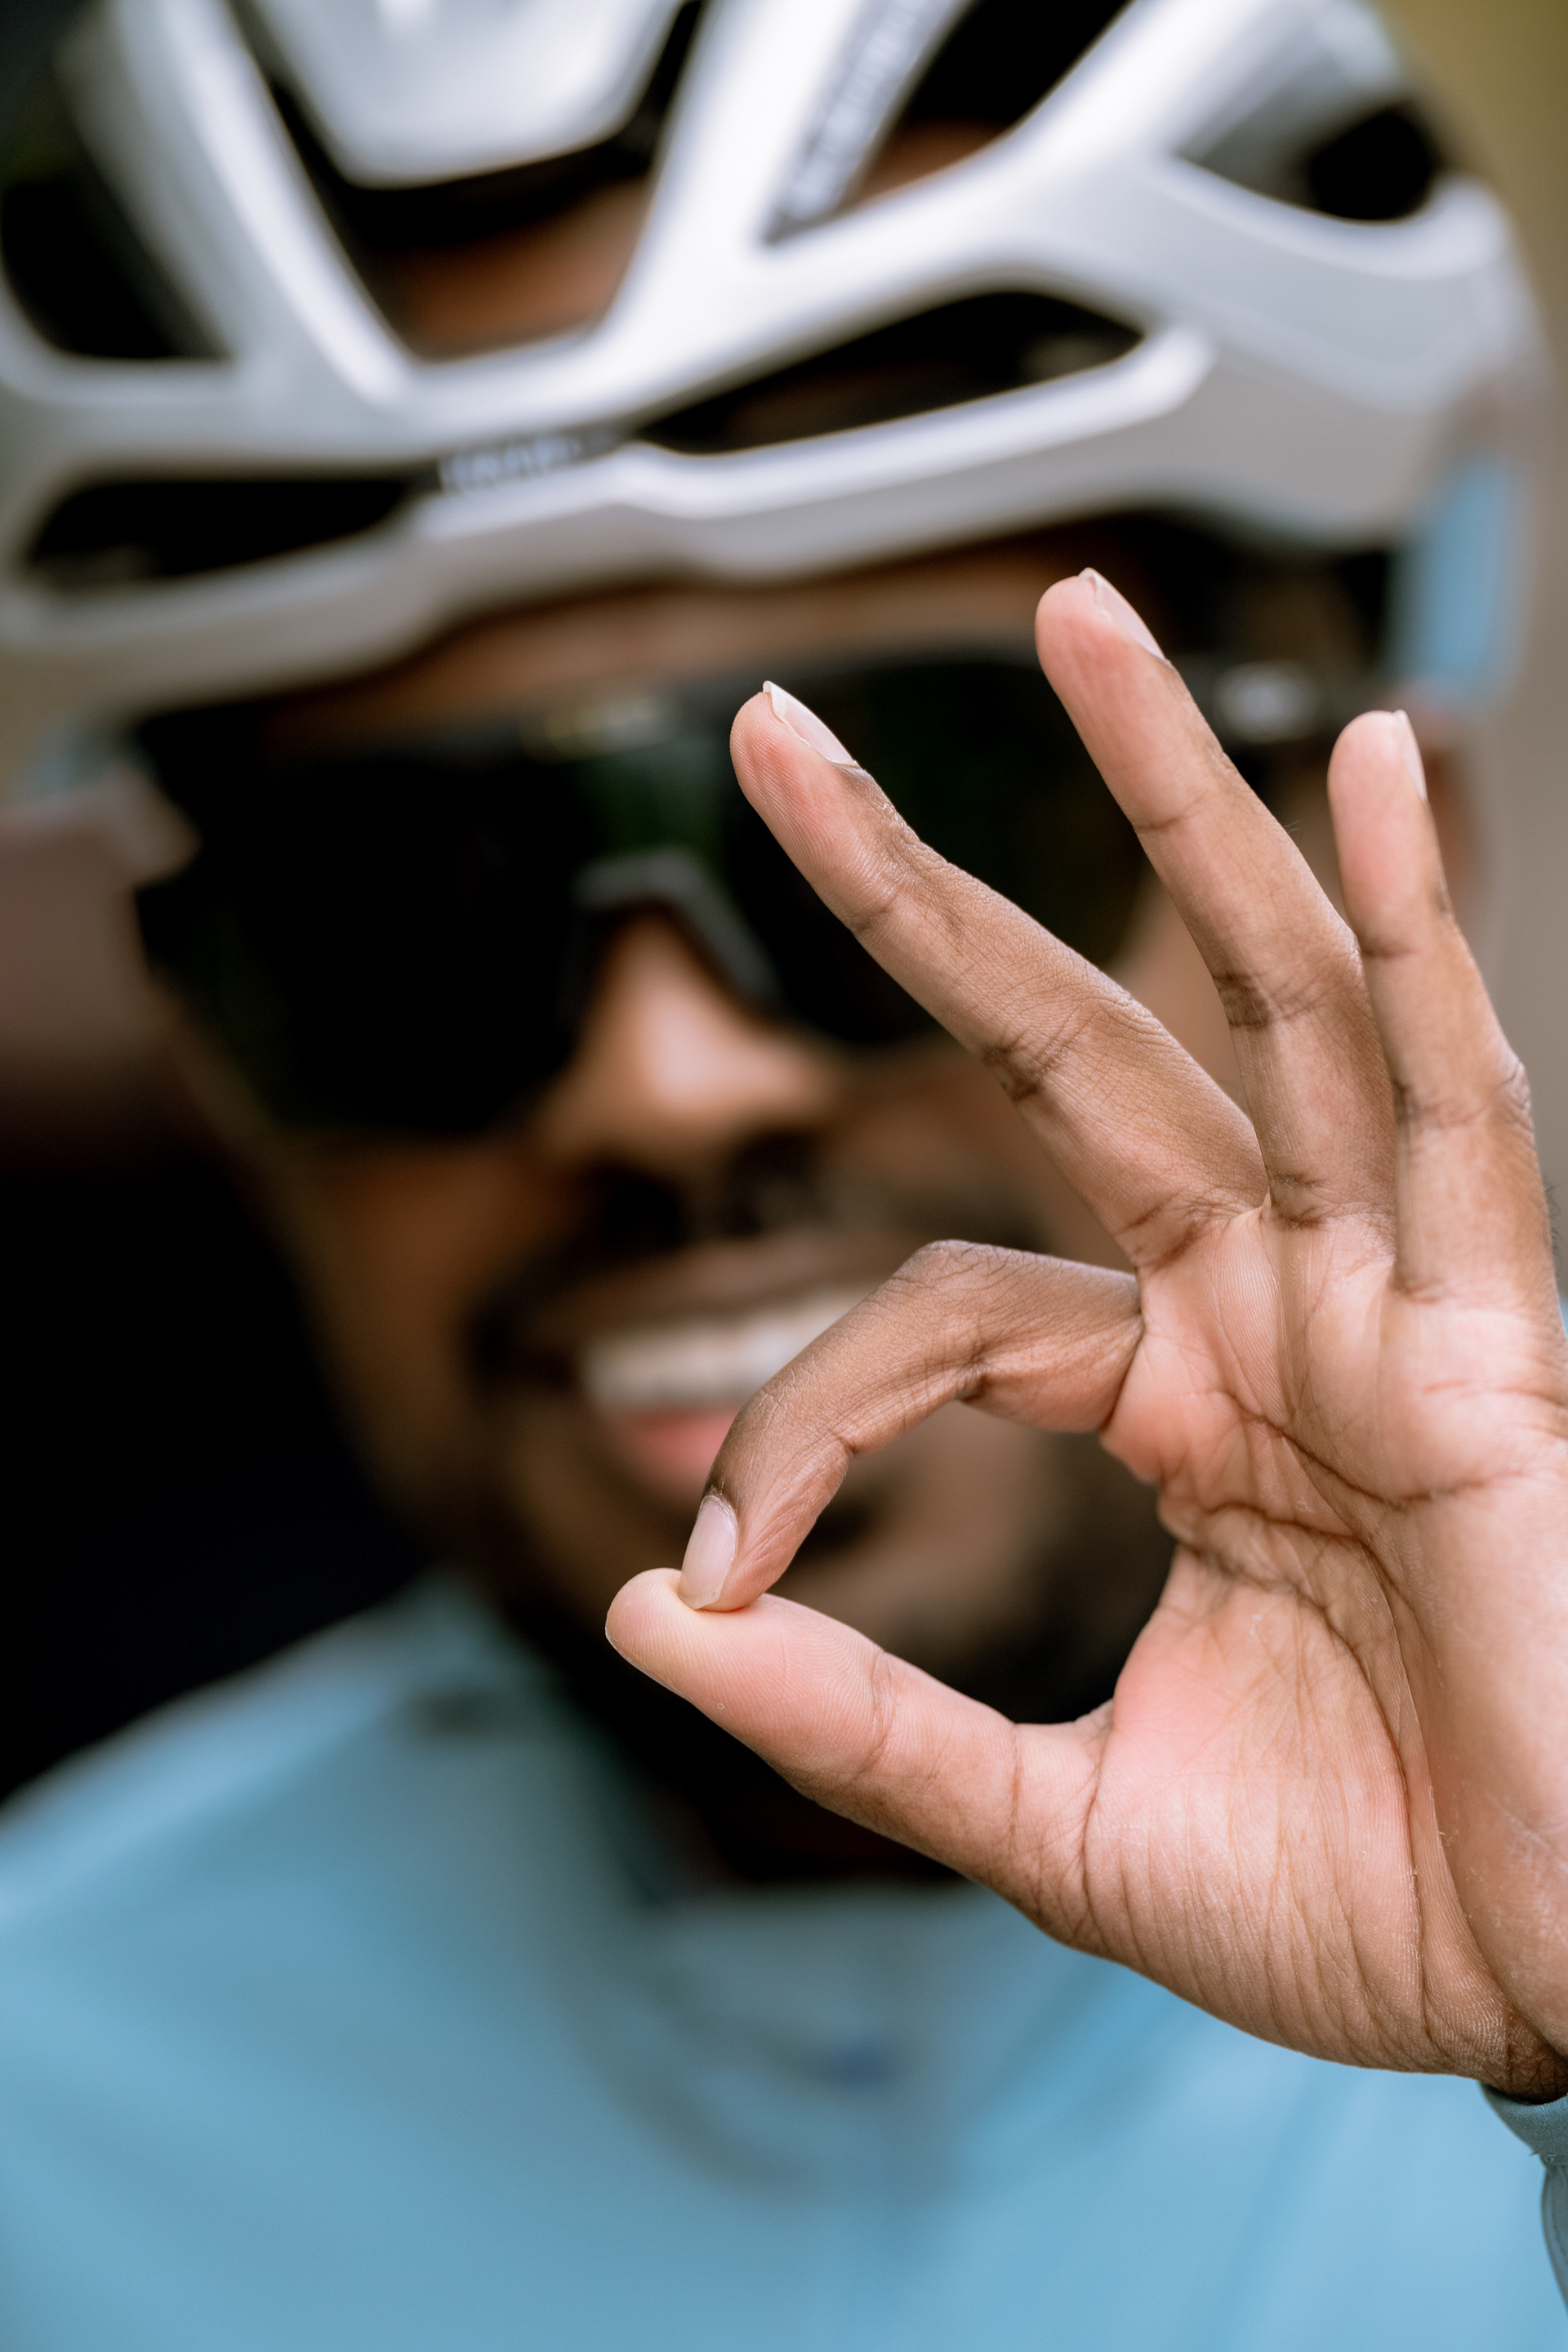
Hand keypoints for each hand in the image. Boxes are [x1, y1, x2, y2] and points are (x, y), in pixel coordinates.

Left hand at [607, 571, 1567, 2096]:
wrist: (1563, 1996)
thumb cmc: (1364, 1905)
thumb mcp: (1055, 1824)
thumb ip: (860, 1726)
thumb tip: (642, 1620)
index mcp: (1177, 1408)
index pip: (936, 1309)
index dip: (797, 1422)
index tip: (707, 1572)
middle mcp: (1274, 1318)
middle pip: (1089, 1049)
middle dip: (935, 896)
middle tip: (776, 737)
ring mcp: (1387, 1309)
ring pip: (1276, 1009)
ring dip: (1186, 811)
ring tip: (1084, 623)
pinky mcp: (1496, 1350)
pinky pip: (1456, 1113)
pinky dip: (1423, 944)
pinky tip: (1385, 781)